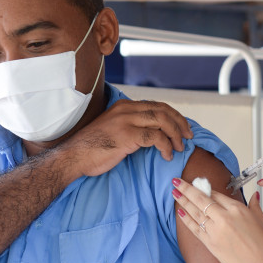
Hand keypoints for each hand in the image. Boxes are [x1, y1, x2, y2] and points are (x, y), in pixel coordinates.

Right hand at [64, 99, 192, 176]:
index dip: (174, 116)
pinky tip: (166, 155)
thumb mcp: (114, 129)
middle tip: (188, 137)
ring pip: (162, 120)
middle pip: (163, 110)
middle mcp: (126, 109)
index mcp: (124, 106)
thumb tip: (155, 133)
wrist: (74, 157)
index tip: (184, 128)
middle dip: (180, 123)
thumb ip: (132, 126)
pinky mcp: (127, 135)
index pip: (157, 105)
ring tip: (179, 147)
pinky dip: (166, 146)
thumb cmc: (94, 148)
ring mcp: (126, 120)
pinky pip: (156, 137)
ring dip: (175, 134)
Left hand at [172, 178, 262, 262]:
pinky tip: (180, 212)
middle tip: (176, 181)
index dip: (205, 188)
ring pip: (195, 212)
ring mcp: (215, 231)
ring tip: (174, 193)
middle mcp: (224, 218)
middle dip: (186, 188)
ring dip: (183, 201)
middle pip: (201, 199)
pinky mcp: (211, 244)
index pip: (217, 194)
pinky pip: (195, 228)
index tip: (198, 184)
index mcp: (238, 210)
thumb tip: (254, 196)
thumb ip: (255, 207)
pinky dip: (186, 219)